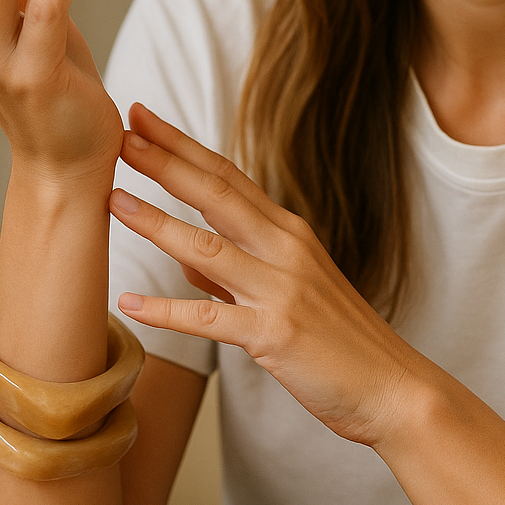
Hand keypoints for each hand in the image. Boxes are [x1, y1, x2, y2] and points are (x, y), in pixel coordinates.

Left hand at [109, 104, 422, 446]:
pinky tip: (130, 302)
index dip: (182, 146)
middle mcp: (285, 249)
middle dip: (165, 162)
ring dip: (157, 222)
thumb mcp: (288, 290)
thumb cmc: (339, 340)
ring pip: (207, 247)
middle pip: (216, 194)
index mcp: (288, 233)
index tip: (141, 118)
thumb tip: (183, 256)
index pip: (227, 176)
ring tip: (112, 200)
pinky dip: (167, 311)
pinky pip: (211, 317)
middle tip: (120, 134)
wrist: (391, 386)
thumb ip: (234, 270)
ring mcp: (281, 289)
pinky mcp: (274, 333)